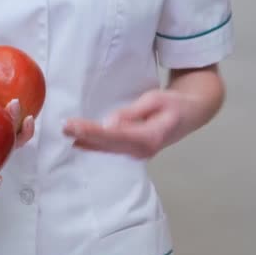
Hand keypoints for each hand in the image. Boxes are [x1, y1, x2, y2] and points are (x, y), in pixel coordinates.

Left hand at [63, 90, 183, 158]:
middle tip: (63, 127)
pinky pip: (110, 149)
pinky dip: (93, 145)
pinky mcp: (132, 150)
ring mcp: (136, 153)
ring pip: (106, 149)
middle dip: (83, 136)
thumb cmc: (175, 104)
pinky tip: (78, 142)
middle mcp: (141, 150)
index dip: (91, 132)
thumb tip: (109, 124)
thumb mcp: (155, 100)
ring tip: (66, 132)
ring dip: (86, 141)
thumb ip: (132, 113)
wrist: (192, 113)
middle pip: (106, 144)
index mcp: (148, 138)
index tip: (73, 125)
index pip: (113, 135)